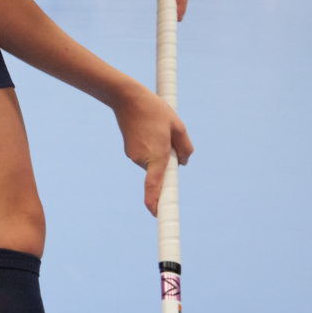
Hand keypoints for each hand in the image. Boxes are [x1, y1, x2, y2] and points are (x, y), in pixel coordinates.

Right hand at [112, 84, 193, 216]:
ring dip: (159, 151)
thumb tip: (182, 163)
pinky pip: (146, 156)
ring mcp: (134, 156)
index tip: (157, 215)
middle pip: (162, 170)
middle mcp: (143, 159)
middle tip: (168, 134)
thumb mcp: (177, 125)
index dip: (156, 202)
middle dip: (168, 159)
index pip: (155, 185)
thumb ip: (185, 147)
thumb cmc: (154, 109)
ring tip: (156, 127)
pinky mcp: (129, 151)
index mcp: (157, 154)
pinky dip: (150, 147)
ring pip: (153, 162)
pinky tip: (148, 128)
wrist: (126, 97)